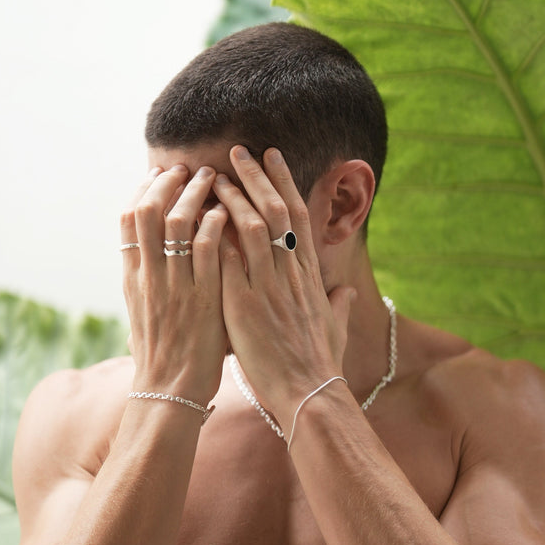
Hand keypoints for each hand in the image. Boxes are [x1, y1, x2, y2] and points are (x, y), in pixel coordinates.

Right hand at [120, 165, 229, 403]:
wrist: (170, 394)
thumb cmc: (162, 358)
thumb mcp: (141, 315)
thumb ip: (144, 282)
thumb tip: (144, 257)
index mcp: (132, 279)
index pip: (127, 220)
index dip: (142, 191)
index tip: (157, 174)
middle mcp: (149, 278)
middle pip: (147, 212)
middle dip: (167, 183)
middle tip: (187, 168)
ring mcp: (175, 287)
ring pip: (177, 223)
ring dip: (194, 194)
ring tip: (211, 178)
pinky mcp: (203, 299)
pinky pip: (209, 249)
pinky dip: (216, 224)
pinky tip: (227, 213)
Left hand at [213, 146, 353, 432]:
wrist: (307, 394)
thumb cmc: (320, 365)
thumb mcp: (335, 328)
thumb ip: (340, 305)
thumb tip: (348, 291)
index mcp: (310, 275)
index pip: (298, 216)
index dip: (284, 182)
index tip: (272, 157)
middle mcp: (291, 274)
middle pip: (276, 210)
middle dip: (256, 177)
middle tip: (238, 151)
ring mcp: (268, 287)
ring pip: (252, 227)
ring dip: (233, 197)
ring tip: (215, 176)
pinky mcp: (245, 305)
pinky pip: (227, 260)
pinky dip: (214, 236)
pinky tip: (197, 219)